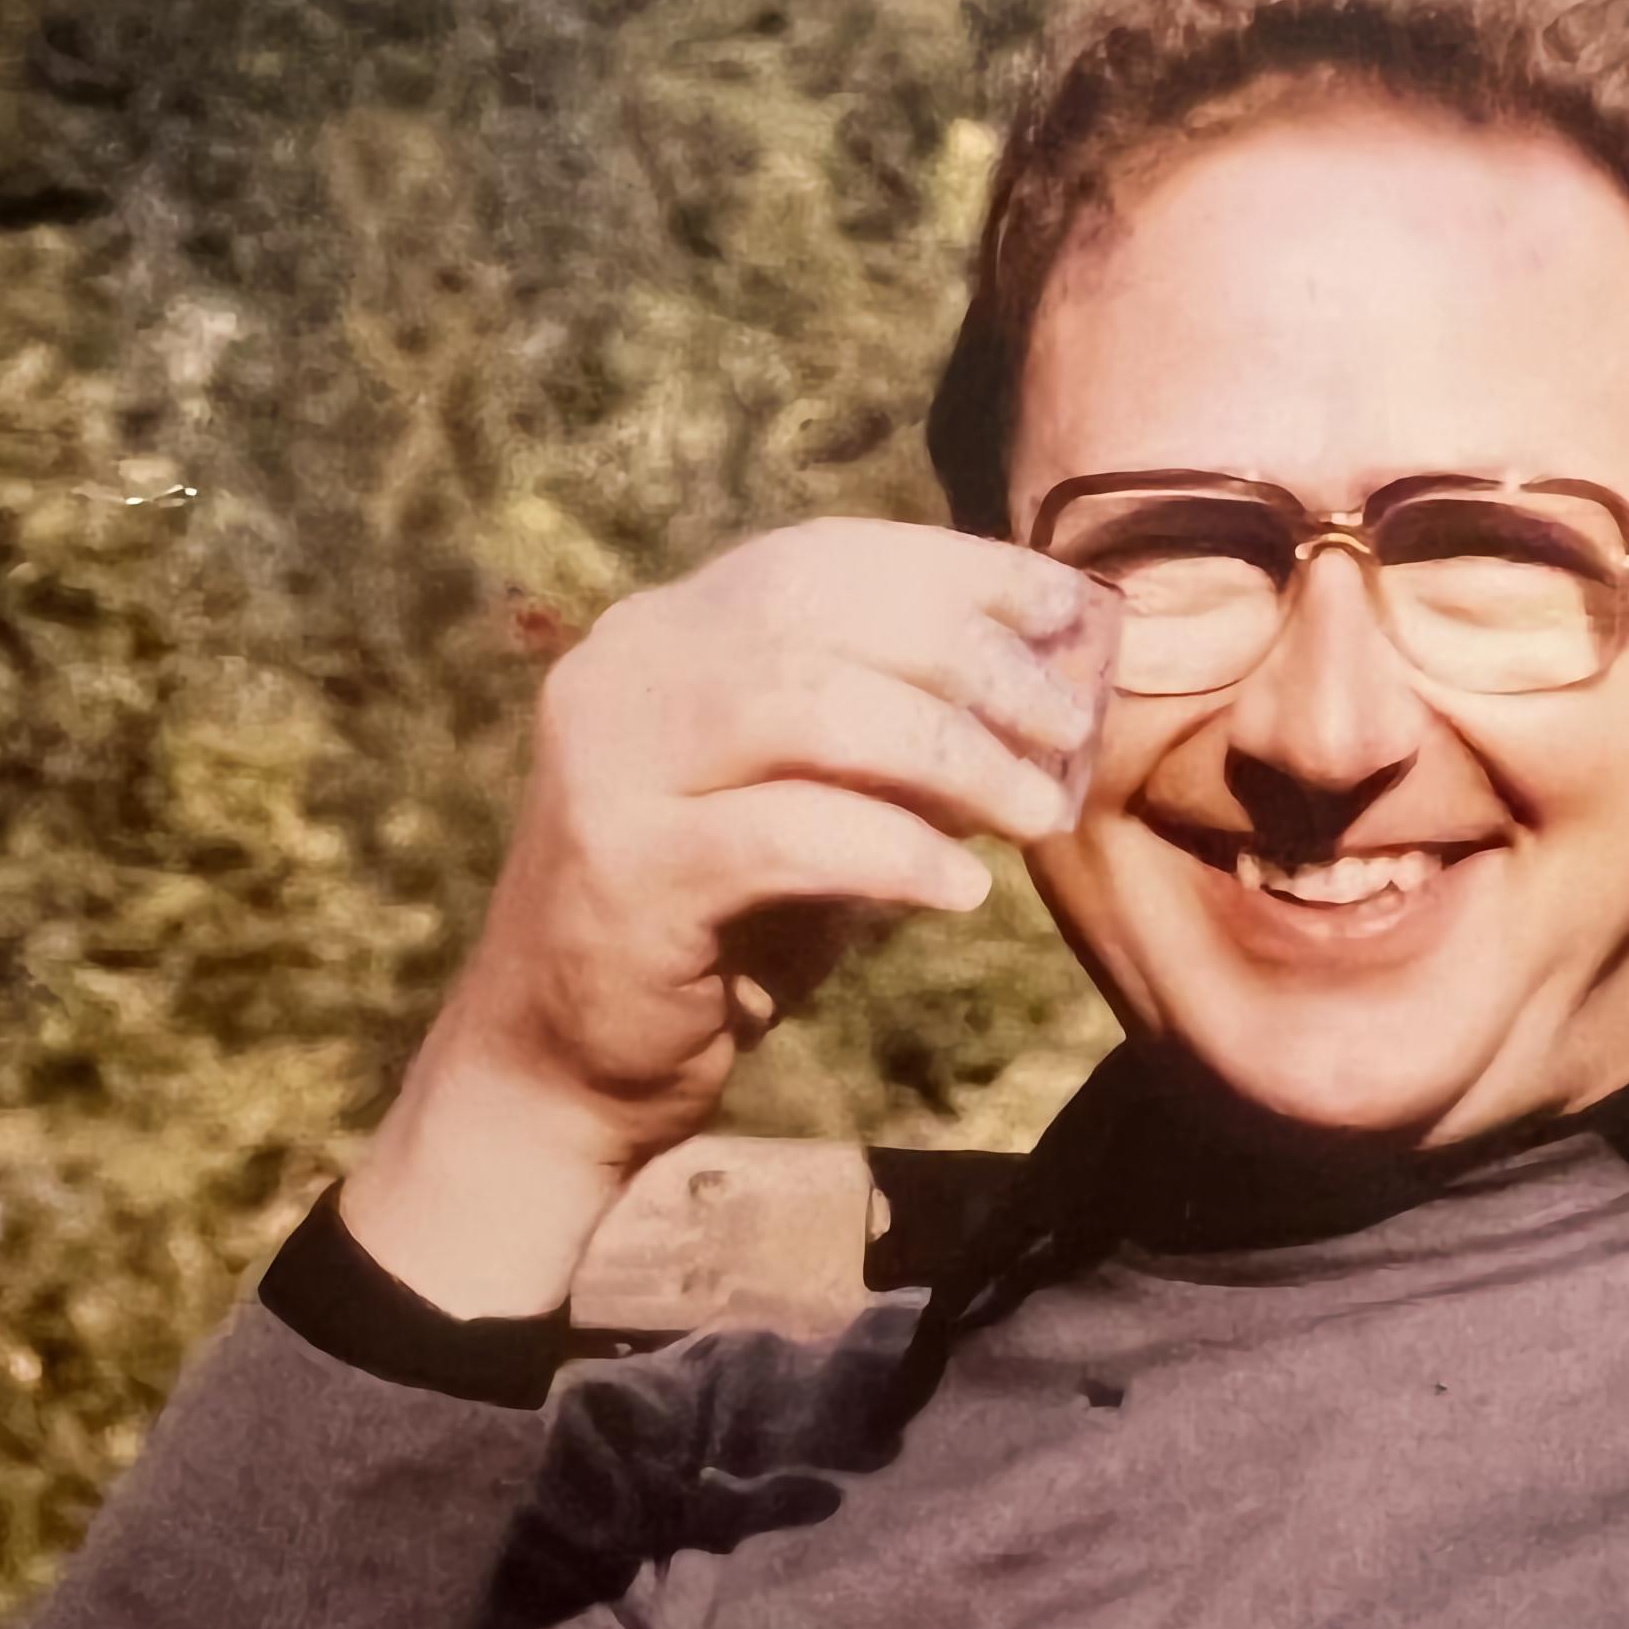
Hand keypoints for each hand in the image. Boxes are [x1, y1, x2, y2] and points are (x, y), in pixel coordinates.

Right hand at [343, 519, 1111, 1311]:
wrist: (562, 1069)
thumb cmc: (714, 932)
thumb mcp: (813, 811)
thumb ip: (895, 744)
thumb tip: (1045, 698)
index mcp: (664, 635)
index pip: (820, 558)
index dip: (953, 571)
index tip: (1062, 608)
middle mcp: (624, 674)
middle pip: (819, 613)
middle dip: (970, 660)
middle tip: (1066, 729)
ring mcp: (611, 767)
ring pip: (807, 705)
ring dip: (950, 752)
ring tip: (1034, 814)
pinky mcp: (624, 869)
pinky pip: (787, 833)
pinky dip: (894, 851)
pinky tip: (961, 891)